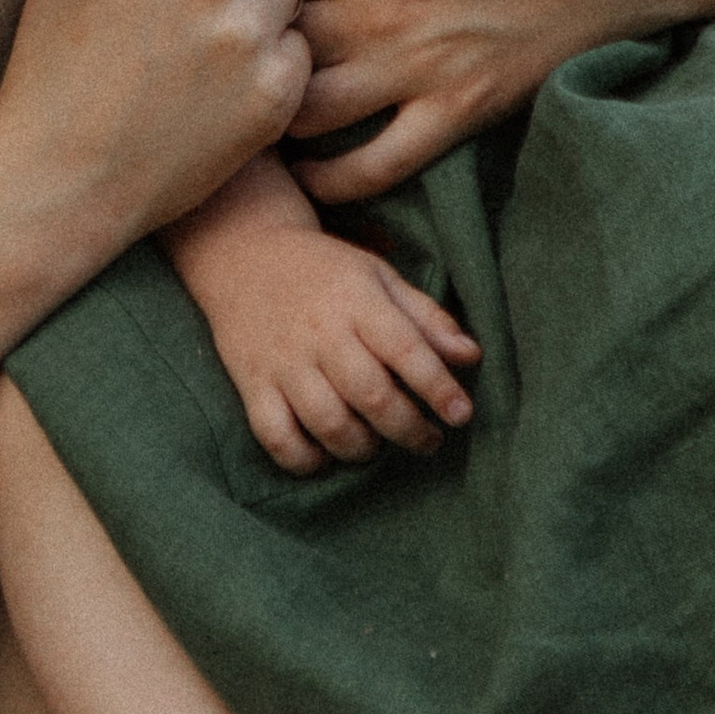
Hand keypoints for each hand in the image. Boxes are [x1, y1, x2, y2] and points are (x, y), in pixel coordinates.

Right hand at [180, 223, 481, 475]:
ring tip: (376, 444)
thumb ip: (425, 317)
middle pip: (371, 395)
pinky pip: (276, 437)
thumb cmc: (324, 270)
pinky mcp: (251, 384)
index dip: (438, 387)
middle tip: (428, 440)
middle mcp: (320, 333)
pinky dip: (304, 459)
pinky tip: (325, 453)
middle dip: (408, 428)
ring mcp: (282, 362)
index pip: (405, 350)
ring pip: (327, 423)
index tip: (461, 414)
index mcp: (357, 300)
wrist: (243, 254)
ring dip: (361, 447)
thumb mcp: (379, 276)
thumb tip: (471, 356)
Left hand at [266, 0, 714, 206]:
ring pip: (306, 113)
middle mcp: (381, 17)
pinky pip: (376, 168)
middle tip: (233, 35)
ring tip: (255, 94)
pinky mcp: (463, 111)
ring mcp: (421, 72)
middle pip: (270, 45)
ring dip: (271, 106)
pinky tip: (307, 167)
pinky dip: (330, 177)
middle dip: (243, 38)